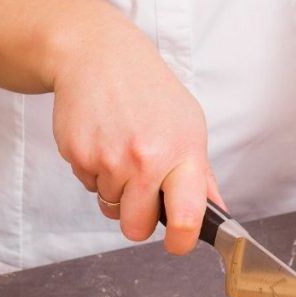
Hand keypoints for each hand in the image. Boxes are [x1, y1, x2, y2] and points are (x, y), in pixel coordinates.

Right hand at [49, 17, 223, 253]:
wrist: (97, 53)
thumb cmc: (149, 91)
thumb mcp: (189, 125)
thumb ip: (202, 177)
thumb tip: (217, 214)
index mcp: (182, 153)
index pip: (186, 216)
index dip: (182, 240)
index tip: (178, 243)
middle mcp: (146, 158)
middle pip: (136, 228)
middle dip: (137, 219)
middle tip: (141, 192)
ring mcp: (109, 158)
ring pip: (110, 208)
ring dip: (114, 189)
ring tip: (120, 150)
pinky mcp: (78, 154)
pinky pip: (88, 186)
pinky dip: (94, 171)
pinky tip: (102, 139)